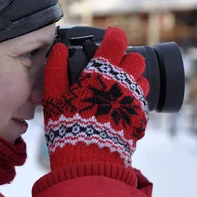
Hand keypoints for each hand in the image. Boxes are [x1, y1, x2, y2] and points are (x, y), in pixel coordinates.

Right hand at [42, 27, 149, 169]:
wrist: (90, 160)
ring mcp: (136, 99)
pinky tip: (118, 109)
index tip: (109, 38)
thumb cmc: (69, 126)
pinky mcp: (141, 117)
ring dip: (132, 79)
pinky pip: (143, 100)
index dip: (114, 36)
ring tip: (114, 91)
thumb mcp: (54, 97)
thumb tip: (57, 49)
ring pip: (143, 78)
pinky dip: (132, 100)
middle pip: (136, 58)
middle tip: (110, 69)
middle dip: (125, 59)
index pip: (117, 41)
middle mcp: (124, 82)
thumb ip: (55, 69)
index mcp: (103, 72)